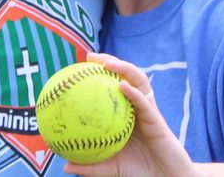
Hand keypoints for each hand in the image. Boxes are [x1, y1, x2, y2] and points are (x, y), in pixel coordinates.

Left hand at [65, 53, 198, 176]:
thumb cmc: (139, 171)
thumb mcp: (111, 167)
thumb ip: (92, 165)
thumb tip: (65, 166)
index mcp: (126, 112)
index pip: (112, 84)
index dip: (99, 72)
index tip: (79, 66)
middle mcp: (137, 106)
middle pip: (125, 75)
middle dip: (110, 61)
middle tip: (90, 57)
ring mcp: (148, 110)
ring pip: (139, 81)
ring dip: (124, 68)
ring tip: (107, 64)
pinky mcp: (158, 120)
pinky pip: (145, 102)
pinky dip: (134, 92)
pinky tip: (122, 86)